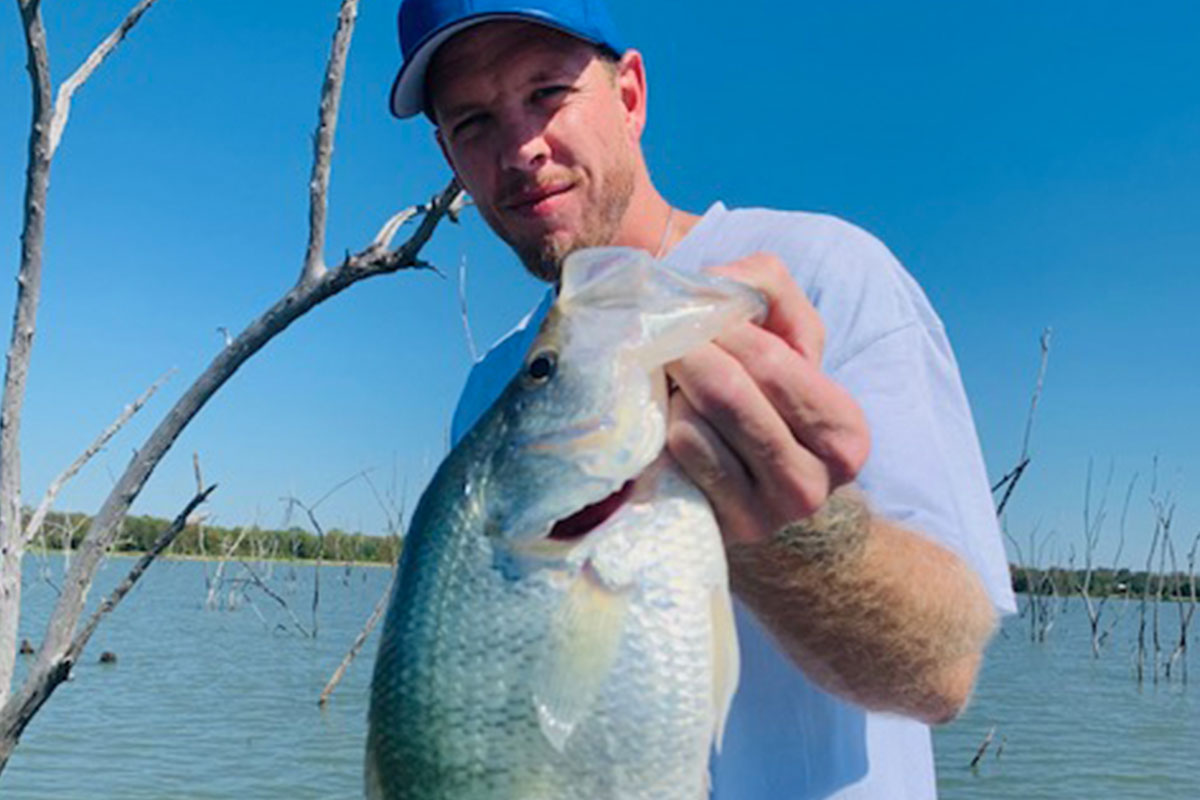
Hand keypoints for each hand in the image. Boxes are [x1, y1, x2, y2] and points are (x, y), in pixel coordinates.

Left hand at [666, 253, 869, 545]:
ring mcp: (763, 514)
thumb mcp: (792, 341)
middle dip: (691, 350)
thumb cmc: (773, 403)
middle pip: (730, 392)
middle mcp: (813, 483)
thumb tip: (718, 280)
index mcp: (846, 433)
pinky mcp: (715, 528)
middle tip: (666, 332)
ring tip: (674, 376)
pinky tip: (671, 416)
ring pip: (694, 424)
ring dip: (674, 390)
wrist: (762, 497)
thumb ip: (770, 289)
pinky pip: (674, 456)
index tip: (696, 309)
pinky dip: (664, 423)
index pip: (774, 361)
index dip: (725, 327)